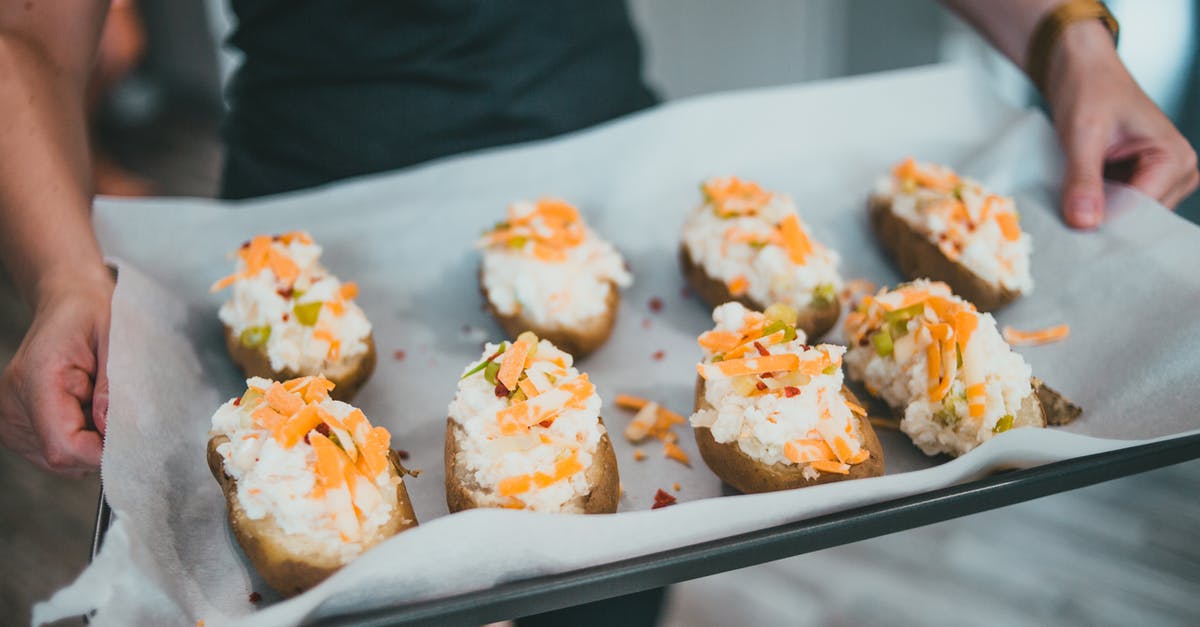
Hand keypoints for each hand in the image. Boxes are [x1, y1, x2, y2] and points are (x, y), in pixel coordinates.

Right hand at [0, 269, 112, 475]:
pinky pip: (57, 452)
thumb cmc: (94, 316)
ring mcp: (11, 418)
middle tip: (118, 411)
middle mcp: (13, 403)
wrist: (68, 306)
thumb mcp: (117, 339)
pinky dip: (80, 440)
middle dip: (100, 446)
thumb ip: (115, 383)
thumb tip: (110, 428)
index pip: (63, 445)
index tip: (130, 439)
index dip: (100, 453)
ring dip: (91, 443)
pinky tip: (86, 410)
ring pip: (61, 461)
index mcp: (36, 378)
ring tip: (98, 404)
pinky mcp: (17, 427)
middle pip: (62, 458)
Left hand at [1045, 22, 1198, 228]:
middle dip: (1101, 219)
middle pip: (1136, 218)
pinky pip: (1114, 206)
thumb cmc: (1089, 87)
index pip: (1143, 210)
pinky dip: (1093, 205)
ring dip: (1094, 213)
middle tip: (1064, 221)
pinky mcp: (1136, 181)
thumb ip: (1083, 178)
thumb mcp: (1083, 134)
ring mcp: (1158, 179)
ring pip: (1124, 216)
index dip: (1106, 222)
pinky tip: (1073, 201)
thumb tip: (1085, 221)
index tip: (1073, 234)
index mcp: (1175, 158)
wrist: (1079, 67)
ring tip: (1067, 204)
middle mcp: (1176, 172)